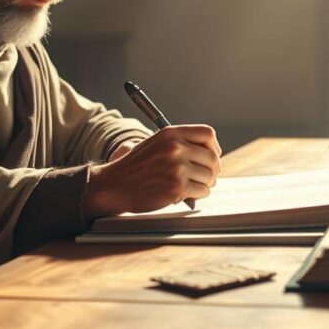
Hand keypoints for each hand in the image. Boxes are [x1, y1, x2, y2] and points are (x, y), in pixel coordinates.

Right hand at [83, 125, 221, 218]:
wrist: (114, 185)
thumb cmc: (136, 166)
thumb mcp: (156, 143)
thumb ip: (181, 143)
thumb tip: (212, 153)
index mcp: (171, 133)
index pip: (207, 134)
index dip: (214, 147)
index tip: (211, 156)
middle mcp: (175, 148)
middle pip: (212, 157)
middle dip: (212, 169)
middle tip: (206, 177)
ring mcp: (177, 168)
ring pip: (209, 176)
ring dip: (205, 184)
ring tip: (194, 185)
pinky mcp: (176, 188)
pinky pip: (202, 191)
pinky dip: (198, 195)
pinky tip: (187, 194)